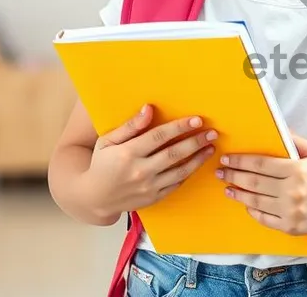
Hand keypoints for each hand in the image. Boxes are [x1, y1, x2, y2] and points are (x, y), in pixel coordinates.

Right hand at [82, 105, 216, 217]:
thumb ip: (130, 126)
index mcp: (128, 154)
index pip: (159, 137)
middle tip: (212, 132)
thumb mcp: (107, 141)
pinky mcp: (154, 198)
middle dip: (195, 141)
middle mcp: (140, 171)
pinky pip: (176, 184)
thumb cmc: (101, 164)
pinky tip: (198, 163)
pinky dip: (189, 173)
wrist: (94, 197)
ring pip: (179, 171)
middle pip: (174, 154)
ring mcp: (148, 187)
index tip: (197, 120)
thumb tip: (148, 109)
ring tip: (211, 147)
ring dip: (198, 159)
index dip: (179, 127)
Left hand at [219, 133, 306, 235]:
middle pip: (254, 182)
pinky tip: (245, 203)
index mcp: (297, 169)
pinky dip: (251, 210)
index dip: (241, 161)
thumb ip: (296, 141)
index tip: (227, 159)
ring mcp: (290, 210)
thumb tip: (278, 128)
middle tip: (221, 172)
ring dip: (238, 193)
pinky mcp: (289, 226)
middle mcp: (292, 190)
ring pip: (255, 201)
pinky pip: (264, 218)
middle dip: (233, 176)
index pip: (261, 164)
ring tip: (227, 188)